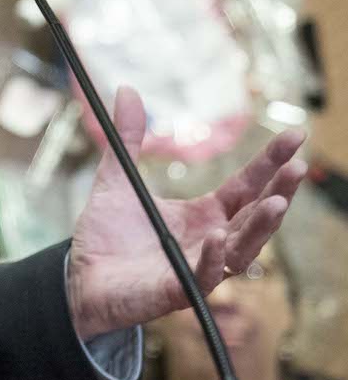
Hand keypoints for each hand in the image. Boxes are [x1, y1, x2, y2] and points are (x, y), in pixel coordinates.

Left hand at [66, 86, 306, 340]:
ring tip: (277, 202)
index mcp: (204, 215)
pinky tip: (218, 236)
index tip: (296, 135)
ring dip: (259, 227)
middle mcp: (210, 241)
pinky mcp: (176, 291)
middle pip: (254, 216)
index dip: (270, 163)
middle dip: (279, 192)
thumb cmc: (106, 235)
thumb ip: (128, 139)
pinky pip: (203, 276)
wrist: (81, 279)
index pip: (246, 186)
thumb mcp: (118, 179)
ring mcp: (197, 267)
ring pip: (240, 249)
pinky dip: (212, 258)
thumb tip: (126, 89)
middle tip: (298, 166)